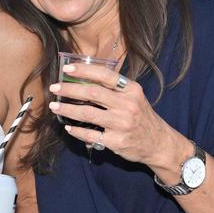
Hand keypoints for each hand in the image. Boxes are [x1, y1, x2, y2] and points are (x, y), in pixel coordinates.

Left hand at [48, 63, 171, 164]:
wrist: (159, 143)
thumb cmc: (142, 117)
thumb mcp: (134, 98)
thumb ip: (115, 89)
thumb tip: (84, 79)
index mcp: (131, 90)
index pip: (105, 75)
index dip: (84, 70)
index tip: (67, 69)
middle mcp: (127, 105)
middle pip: (92, 93)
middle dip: (70, 89)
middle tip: (55, 88)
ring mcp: (121, 124)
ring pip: (88, 113)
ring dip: (68, 109)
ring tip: (55, 106)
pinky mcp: (116, 141)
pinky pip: (90, 135)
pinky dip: (77, 131)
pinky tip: (69, 127)